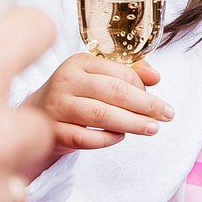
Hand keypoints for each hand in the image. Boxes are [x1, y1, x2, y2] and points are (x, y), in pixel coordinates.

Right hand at [30, 53, 170, 168]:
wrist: (35, 116)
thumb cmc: (74, 94)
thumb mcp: (95, 77)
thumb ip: (127, 73)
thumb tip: (155, 77)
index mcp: (79, 63)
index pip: (119, 72)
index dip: (142, 86)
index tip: (157, 98)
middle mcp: (67, 82)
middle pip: (114, 92)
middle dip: (146, 105)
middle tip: (166, 114)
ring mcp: (58, 107)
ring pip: (102, 115)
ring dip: (132, 123)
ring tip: (152, 128)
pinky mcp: (54, 132)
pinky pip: (87, 138)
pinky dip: (107, 139)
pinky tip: (120, 137)